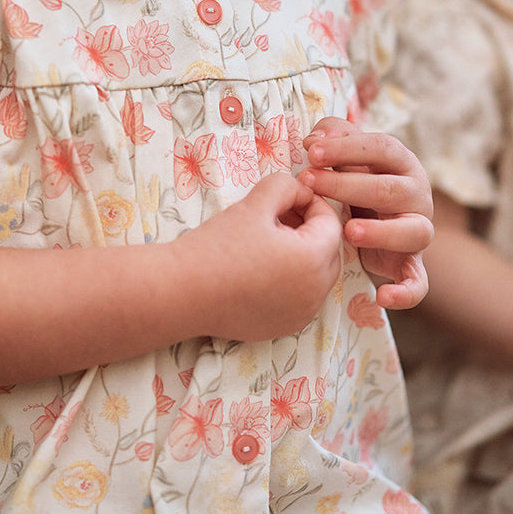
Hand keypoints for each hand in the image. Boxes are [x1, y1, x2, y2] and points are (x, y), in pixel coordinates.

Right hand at [179, 171, 343, 341]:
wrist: (182, 291)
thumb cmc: (217, 246)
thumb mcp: (254, 203)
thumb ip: (286, 186)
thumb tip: (302, 192)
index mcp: (312, 259)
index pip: (331, 223)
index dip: (312, 203)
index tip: (288, 197)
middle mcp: (315, 292)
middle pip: (331, 251)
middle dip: (312, 230)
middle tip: (280, 217)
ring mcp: (302, 314)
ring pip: (319, 276)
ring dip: (304, 255)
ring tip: (269, 241)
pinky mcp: (285, 327)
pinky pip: (303, 297)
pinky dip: (294, 280)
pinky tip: (262, 268)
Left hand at [299, 117, 432, 308]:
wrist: (370, 223)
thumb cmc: (355, 181)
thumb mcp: (345, 155)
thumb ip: (333, 136)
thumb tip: (315, 138)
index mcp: (402, 163)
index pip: (383, 148)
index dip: (348, 148)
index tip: (311, 153)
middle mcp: (417, 195)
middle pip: (391, 189)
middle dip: (348, 185)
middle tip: (310, 183)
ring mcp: (418, 231)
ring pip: (414, 232)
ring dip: (382, 233)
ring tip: (348, 232)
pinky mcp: (412, 265)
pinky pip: (419, 282)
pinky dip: (406, 292)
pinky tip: (382, 297)